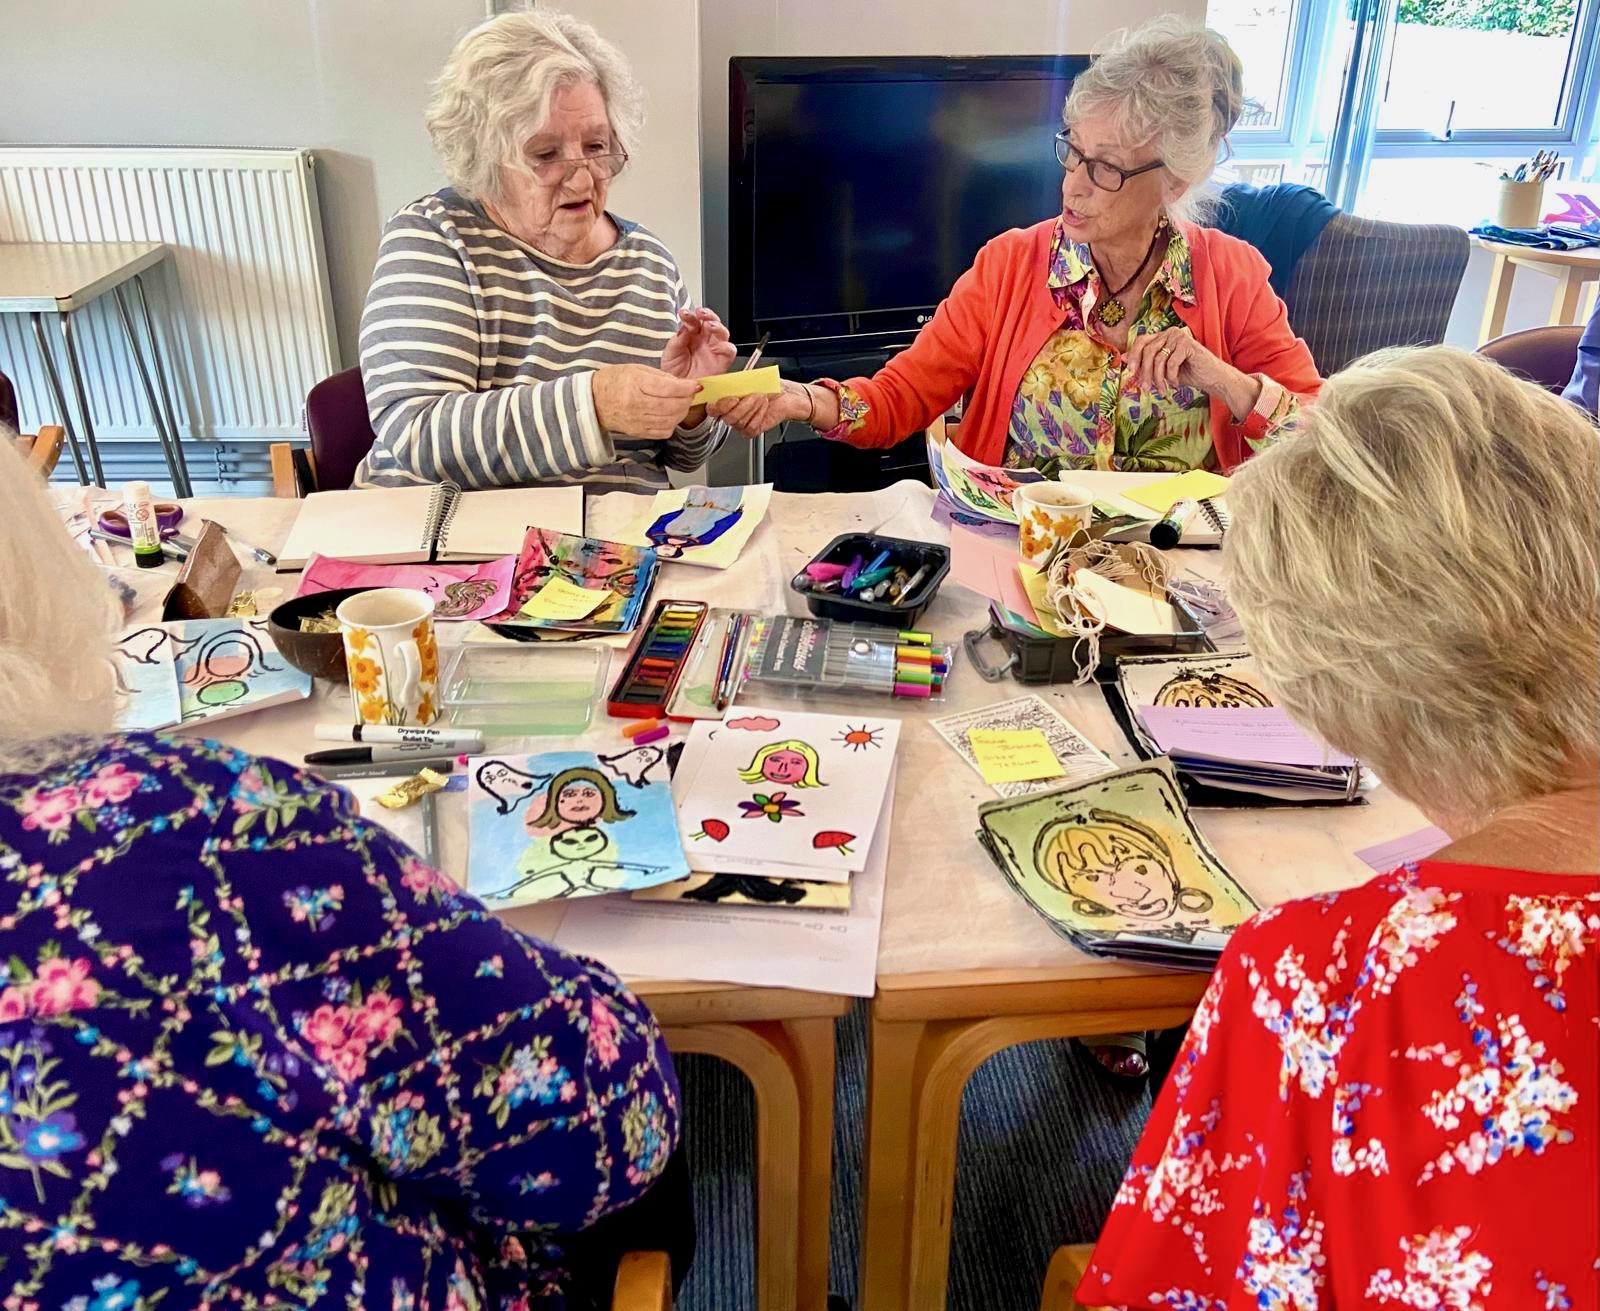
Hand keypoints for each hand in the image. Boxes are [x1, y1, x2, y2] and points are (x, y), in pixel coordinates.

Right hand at [591, 364, 701, 438]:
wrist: (594, 401)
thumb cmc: (615, 381)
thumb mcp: (636, 369)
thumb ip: (661, 376)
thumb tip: (682, 384)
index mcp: (636, 384)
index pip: (668, 388)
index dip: (686, 388)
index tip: (696, 385)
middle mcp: (636, 404)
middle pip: (672, 407)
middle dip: (687, 400)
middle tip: (689, 394)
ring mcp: (637, 421)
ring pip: (671, 420)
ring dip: (681, 412)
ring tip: (680, 403)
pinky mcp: (638, 432)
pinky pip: (663, 432)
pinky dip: (672, 423)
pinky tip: (669, 415)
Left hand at [661, 307, 736, 379]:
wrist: (678, 392)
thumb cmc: (674, 373)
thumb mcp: (671, 352)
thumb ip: (678, 339)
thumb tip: (685, 326)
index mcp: (691, 335)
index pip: (694, 320)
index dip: (690, 315)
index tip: (684, 313)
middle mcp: (704, 340)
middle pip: (711, 322)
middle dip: (707, 315)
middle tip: (700, 313)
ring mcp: (714, 350)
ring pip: (722, 332)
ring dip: (718, 326)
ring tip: (709, 325)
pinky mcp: (722, 362)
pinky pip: (729, 351)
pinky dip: (726, 347)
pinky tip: (717, 346)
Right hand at [707, 379, 821, 438]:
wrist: (787, 395)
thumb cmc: (769, 386)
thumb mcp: (752, 379)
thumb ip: (737, 382)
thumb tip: (728, 383)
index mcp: (727, 399)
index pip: (713, 408)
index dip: (720, 405)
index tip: (733, 398)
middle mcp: (731, 412)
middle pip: (727, 417)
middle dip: (743, 405)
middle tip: (754, 395)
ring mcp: (740, 423)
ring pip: (739, 422)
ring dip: (753, 408)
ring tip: (762, 399)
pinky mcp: (751, 431)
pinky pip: (750, 428)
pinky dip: (759, 416)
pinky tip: (764, 409)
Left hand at [1124, 327, 1261, 418]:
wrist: (1212, 378)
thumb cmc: (1188, 374)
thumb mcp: (1162, 370)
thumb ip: (1145, 362)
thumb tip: (1123, 358)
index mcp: (1163, 335)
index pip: (1141, 341)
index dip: (1134, 356)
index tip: (1131, 372)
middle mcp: (1170, 332)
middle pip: (1148, 351)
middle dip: (1145, 372)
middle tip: (1145, 388)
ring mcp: (1180, 336)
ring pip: (1158, 359)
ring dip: (1158, 379)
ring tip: (1162, 390)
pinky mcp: (1188, 344)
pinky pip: (1171, 363)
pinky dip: (1171, 377)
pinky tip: (1176, 384)